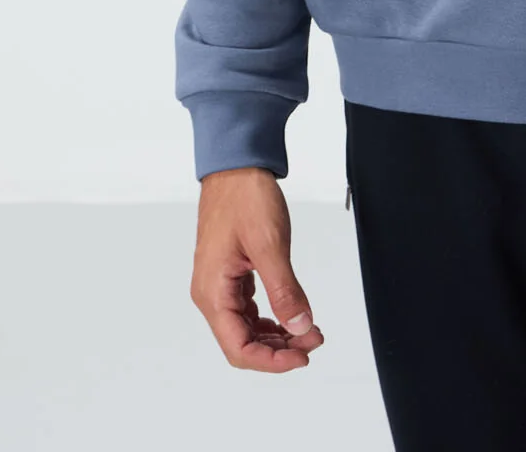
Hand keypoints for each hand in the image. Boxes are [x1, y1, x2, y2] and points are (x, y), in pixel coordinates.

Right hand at [190, 167, 324, 370]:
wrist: (236, 164)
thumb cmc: (245, 197)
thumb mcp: (269, 244)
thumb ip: (284, 289)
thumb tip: (300, 327)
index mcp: (213, 292)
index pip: (238, 349)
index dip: (272, 361)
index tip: (304, 356)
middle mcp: (210, 294)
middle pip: (241, 343)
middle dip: (279, 349)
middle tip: (314, 340)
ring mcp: (218, 283)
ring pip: (245, 327)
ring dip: (276, 335)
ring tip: (308, 331)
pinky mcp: (230, 273)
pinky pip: (248, 308)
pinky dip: (270, 317)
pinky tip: (290, 314)